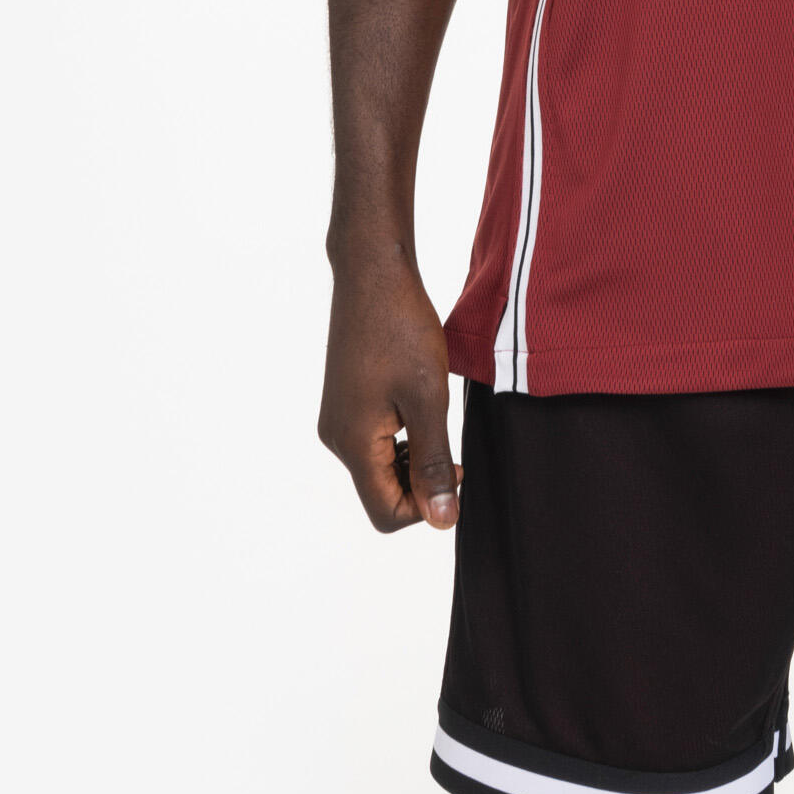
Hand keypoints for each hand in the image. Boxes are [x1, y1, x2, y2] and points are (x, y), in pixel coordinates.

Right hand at [317, 251, 461, 531]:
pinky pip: (374, 441)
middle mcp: (336, 438)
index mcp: (353, 444)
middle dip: (421, 480)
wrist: (373, 273)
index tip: (457, 468)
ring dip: (414, 456)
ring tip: (436, 415)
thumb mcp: (429, 399)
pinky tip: (419, 403)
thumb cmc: (402, 329)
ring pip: (379, 466)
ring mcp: (337, 418)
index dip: (426, 506)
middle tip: (453, 442)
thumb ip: (434, 462)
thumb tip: (440, 520)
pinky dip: (402, 437)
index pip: (386, 513)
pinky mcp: (344, 401)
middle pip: (381, 492)